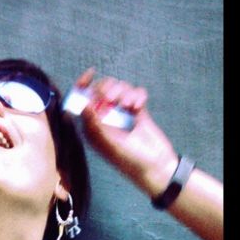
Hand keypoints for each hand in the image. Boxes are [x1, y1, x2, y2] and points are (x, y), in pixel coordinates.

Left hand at [75, 68, 178, 196]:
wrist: (157, 166)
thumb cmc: (130, 160)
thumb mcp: (110, 144)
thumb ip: (96, 124)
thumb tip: (84, 104)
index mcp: (92, 127)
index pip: (82, 102)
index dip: (83, 86)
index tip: (91, 73)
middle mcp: (104, 118)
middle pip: (101, 90)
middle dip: (108, 89)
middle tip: (115, 99)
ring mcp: (121, 113)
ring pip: (119, 88)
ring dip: (125, 92)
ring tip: (131, 105)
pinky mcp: (137, 110)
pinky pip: (134, 93)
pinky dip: (138, 95)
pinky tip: (140, 105)